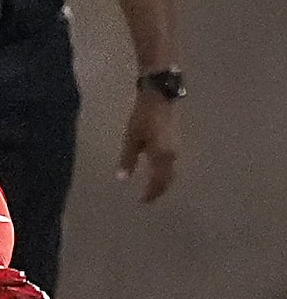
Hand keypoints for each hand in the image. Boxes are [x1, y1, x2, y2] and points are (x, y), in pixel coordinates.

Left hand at [116, 86, 178, 202]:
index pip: (158, 182)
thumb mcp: (131, 138)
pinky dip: (165, 171)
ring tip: (152, 186)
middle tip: (149, 197)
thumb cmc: (143, 117)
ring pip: (171, 172)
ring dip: (163, 181)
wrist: (159, 97)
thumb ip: (128, 159)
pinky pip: (172, 163)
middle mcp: (172, 156)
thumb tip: (122, 179)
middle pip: (168, 179)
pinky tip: (158, 169)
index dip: (151, 193)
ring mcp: (176, 148)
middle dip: (159, 190)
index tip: (142, 201)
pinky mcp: (176, 141)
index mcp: (161, 157)